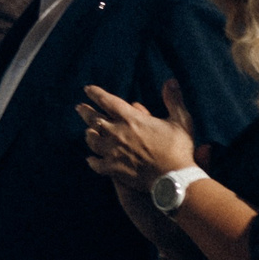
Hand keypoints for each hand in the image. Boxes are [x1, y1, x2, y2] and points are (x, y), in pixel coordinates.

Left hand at [78, 80, 197, 190]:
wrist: (174, 178)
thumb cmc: (178, 149)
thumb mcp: (180, 121)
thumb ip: (173, 100)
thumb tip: (171, 81)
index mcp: (131, 119)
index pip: (107, 101)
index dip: (96, 94)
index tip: (87, 89)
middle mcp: (117, 133)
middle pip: (94, 119)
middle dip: (85, 112)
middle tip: (78, 107)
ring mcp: (112, 152)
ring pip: (92, 141)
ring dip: (89, 135)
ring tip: (87, 132)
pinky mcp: (113, 169)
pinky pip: (96, 164)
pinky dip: (92, 161)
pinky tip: (90, 160)